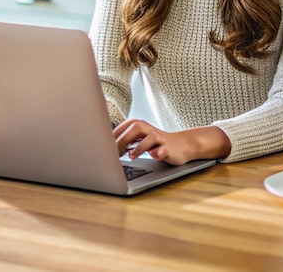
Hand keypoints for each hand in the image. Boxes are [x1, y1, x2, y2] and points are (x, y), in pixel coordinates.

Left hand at [113, 119, 230, 165]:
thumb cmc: (155, 144)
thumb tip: (104, 149)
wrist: (181, 146)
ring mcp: (159, 138)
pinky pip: (163, 149)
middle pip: (134, 129)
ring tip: (131, 156)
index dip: (111, 137)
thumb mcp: (138, 140)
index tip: (101, 148)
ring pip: (149, 138)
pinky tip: (155, 156)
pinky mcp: (168, 147)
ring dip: (139, 147)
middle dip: (123, 140)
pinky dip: (159, 152)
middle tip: (112, 152)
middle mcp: (148, 129)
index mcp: (138, 125)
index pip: (122, 127)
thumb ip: (124, 142)